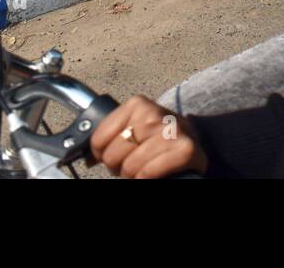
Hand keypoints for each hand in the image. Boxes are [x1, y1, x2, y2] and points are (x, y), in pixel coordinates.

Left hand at [89, 95, 209, 178]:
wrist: (195, 139)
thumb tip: (87, 158)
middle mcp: (153, 113)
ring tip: (143, 169)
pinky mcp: (185, 149)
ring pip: (130, 167)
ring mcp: (170, 130)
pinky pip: (148, 174)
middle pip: (113, 155)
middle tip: (132, 164)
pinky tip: (153, 174)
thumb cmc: (158, 137)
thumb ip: (110, 137)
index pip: (99, 139)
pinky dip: (146, 179)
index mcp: (137, 104)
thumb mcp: (134, 127)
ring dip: (134, 175)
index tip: (113, 156)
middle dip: (119, 167)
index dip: (101, 154)